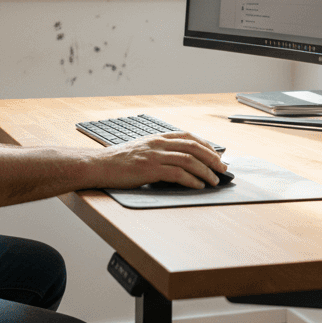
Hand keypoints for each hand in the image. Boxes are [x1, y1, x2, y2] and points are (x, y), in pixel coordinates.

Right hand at [92, 132, 227, 189]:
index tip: (217, 155)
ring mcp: (154, 156)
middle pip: (193, 147)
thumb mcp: (140, 149)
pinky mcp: (150, 170)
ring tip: (215, 180)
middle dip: (212, 158)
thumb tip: (177, 161)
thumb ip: (158, 151)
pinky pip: (177, 174)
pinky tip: (198, 186)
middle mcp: (158, 144)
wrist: (98, 165)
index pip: (188, 137)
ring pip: (189, 160)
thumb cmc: (117, 161)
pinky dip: (191, 180)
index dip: (206, 145)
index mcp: (157, 138)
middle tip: (223, 169)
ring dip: (206, 171)